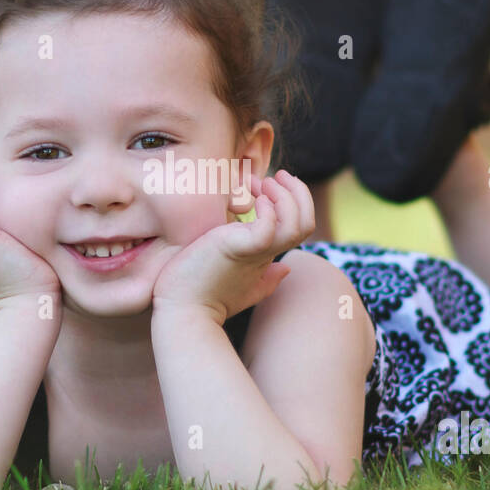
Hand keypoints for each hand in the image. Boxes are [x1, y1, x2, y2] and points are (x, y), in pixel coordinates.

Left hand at [150, 169, 314, 323]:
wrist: (182, 313)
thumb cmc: (205, 297)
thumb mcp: (240, 282)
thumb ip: (264, 276)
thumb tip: (285, 268)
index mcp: (266, 256)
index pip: (301, 226)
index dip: (294, 201)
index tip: (267, 185)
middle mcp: (267, 254)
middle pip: (306, 223)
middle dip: (299, 193)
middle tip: (275, 176)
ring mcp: (255, 252)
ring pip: (297, 224)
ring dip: (285, 197)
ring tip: (262, 184)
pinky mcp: (237, 250)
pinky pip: (268, 229)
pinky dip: (267, 210)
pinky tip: (252, 200)